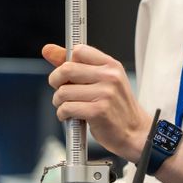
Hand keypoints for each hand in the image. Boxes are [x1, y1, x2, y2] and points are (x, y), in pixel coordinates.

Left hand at [43, 42, 151, 161]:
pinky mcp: (98, 111)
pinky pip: (66, 108)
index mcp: (111, 65)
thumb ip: (75, 64)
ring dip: (59, 102)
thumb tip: (48, 49)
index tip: (68, 74)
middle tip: (61, 91)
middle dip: (56, 82)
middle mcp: (110, 76)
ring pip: (63, 91)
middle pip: (66, 69)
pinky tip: (71, 116)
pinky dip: (63, 114)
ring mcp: (105, 94)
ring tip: (68, 106)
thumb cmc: (116, 107)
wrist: (135, 132)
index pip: (79, 50)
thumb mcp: (102, 80)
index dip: (67, 62)